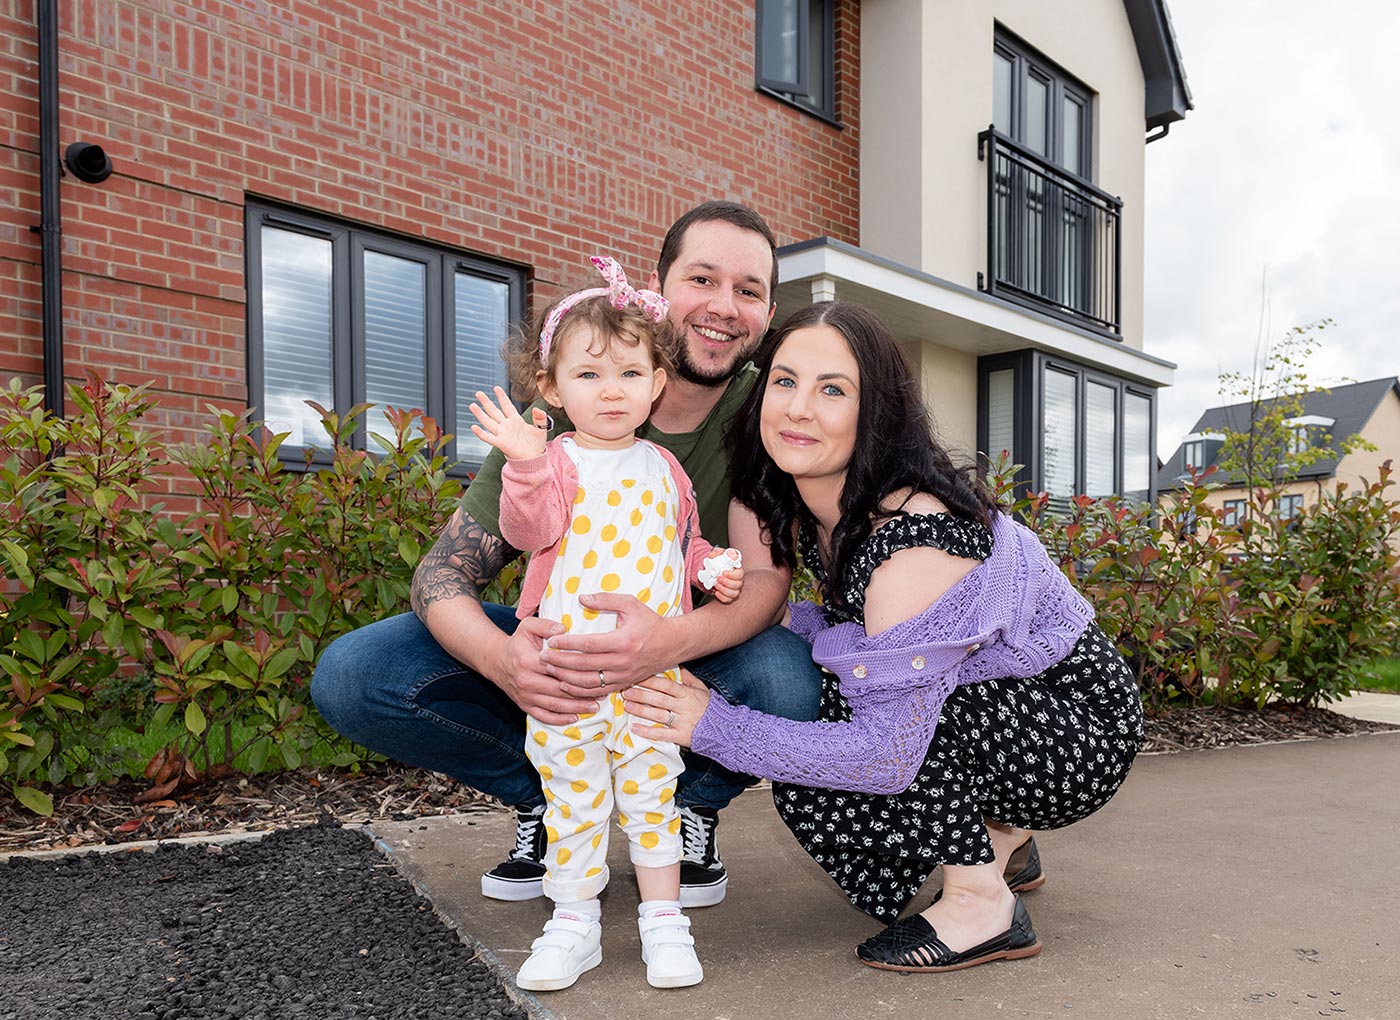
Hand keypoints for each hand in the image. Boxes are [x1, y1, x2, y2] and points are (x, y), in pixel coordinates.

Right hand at [468, 386, 546, 460]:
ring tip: (472, 405)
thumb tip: (537, 409)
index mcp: (516, 420)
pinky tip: (474, 427)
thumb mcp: (541, 429)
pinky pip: (489, 438)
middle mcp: (507, 426)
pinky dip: (481, 433)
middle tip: (478, 393)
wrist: (535, 459)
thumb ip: (540, 418)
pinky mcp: (501, 443)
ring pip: (488, 422)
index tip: (496, 388)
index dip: (502, 397)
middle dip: (486, 402)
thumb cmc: (537, 445)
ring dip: (480, 414)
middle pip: (494, 411)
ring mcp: (503, 434)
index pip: (507, 406)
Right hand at [495, 616, 601, 724]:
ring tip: (595, 706)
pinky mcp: (525, 706)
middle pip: (560, 690)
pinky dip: (560, 720)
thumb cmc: (518, 643)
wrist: (496, 661)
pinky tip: (575, 718)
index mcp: (528, 661)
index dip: (578, 672)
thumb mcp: (528, 627)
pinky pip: (544, 716)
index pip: (558, 668)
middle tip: (603, 692)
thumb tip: (563, 629)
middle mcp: (527, 681)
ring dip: (576, 708)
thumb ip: (545, 625)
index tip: (597, 672)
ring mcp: (526, 696)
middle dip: (583, 693)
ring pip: (555, 705)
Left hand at [539, 593, 669, 694]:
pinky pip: (597, 692)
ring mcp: (622, 675)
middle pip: (583, 665)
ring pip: (588, 682)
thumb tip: (581, 598)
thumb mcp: (631, 604)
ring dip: (565, 678)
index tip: (551, 640)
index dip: (567, 643)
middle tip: (542, 657)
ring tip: (550, 670)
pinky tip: (565, 685)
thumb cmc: (650, 622)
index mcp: (622, 641)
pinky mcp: (623, 684)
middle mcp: (622, 661)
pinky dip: (579, 691)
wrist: (672, 644)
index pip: (588, 644)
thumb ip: (605, 600)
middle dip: (559, 662)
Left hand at [621, 670, 711, 747]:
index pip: (666, 685)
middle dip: (641, 694)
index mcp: (687, 694)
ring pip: (658, 715)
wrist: (725, 730)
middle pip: (659, 699)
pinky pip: (662, 734)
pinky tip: (635, 728)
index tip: (636, 677)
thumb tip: (676, 666)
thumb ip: (688, 678)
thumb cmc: (711, 708)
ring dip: (641, 710)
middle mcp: (684, 707)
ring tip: (626, 706)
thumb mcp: (701, 689)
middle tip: (625, 691)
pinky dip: (648, 732)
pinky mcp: (681, 737)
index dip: (650, 681)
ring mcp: (682, 722)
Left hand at [711, 553, 743, 603]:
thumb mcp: (717, 554)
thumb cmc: (715, 562)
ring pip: (734, 593)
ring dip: (724, 590)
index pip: (740, 574)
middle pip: (738, 585)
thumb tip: (732, 554)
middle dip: (727, 583)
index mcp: (737, 569)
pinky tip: (716, 592)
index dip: (733, 575)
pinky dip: (722, 597)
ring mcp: (734, 589)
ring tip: (716, 585)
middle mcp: (737, 580)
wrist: (709, 571)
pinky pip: (728, 599)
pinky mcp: (728, 595)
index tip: (724, 572)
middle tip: (718, 579)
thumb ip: (722, 552)